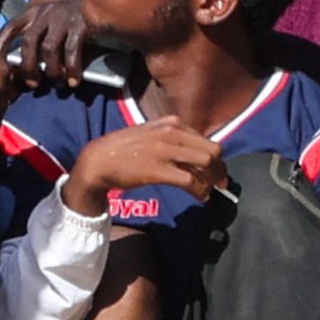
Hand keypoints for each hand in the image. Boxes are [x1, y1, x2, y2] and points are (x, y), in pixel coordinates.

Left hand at [0, 0, 90, 89]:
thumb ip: (38, 33)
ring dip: (51, 70)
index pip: (11, 26)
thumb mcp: (51, 19)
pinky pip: (71, 50)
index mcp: (35, 12)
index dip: (1, 43)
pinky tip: (74, 80)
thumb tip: (27, 62)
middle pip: (28, 42)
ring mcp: (62, 18)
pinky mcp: (80, 23)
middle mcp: (45, 13)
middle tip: (32, 83)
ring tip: (56, 83)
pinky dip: (72, 68)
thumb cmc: (73, 15)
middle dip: (28, 66)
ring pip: (48, 49)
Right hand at [67, 117, 226, 214]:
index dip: (216, 157)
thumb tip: (194, 155)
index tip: (217, 170)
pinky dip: (200, 191)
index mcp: (171, 122)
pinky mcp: (159, 169)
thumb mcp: (150, 135)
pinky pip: (190, 181)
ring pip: (205, 163)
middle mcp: (171, 132)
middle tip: (220, 182)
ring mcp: (165, 150)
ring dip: (212, 180)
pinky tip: (201, 197)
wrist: (98, 160)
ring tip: (210, 190)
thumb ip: (172, 139)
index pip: (205, 139)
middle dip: (220, 169)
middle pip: (212, 150)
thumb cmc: (123, 150)